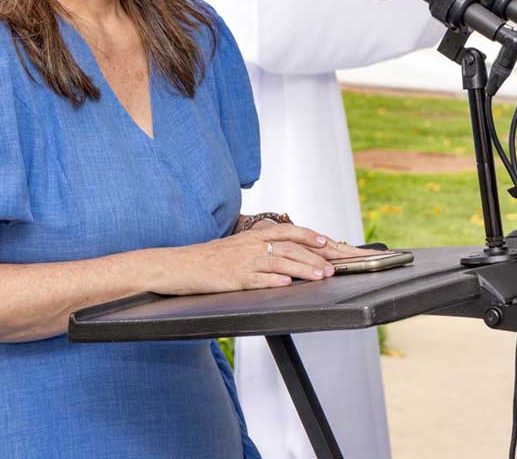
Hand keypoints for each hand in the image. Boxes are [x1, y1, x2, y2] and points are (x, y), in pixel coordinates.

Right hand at [149, 224, 379, 295]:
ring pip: (279, 263)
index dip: (311, 236)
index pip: (290, 232)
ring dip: (303, 269)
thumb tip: (289, 253)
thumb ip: (263, 246)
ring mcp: (244, 262)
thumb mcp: (239, 246)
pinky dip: (273, 282)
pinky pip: (257, 280)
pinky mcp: (234, 279)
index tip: (331, 241)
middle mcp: (252, 245)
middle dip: (316, 256)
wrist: (182, 265)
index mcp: (255, 235)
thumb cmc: (212, 258)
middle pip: (290, 247)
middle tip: (335, 265)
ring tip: (321, 276)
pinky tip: (287, 285)